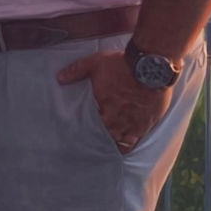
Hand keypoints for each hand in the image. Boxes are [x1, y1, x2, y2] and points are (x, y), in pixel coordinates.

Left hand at [57, 50, 171, 153]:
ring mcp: (134, 123)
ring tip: (109, 146)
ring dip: (115, 143)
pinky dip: (131, 144)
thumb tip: (59, 78)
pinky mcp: (148, 122)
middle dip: (101, 139)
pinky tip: (126, 147)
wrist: (151, 66)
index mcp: (105, 108)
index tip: (82, 134)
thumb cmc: (122, 65)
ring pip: (122, 141)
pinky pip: (138, 140)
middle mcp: (119, 120)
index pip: (93, 126)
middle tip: (95, 141)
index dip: (88, 130)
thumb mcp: (94, 63)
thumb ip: (76, 70)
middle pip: (108, 136)